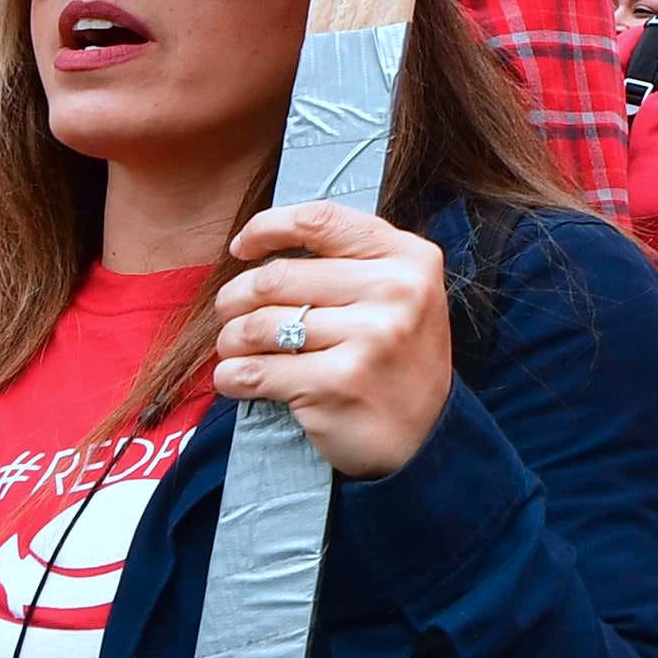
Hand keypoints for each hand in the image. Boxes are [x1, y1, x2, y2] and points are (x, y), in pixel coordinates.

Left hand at [212, 202, 455, 477]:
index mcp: (409, 258)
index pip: (320, 219)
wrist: (427, 438)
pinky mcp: (339, 383)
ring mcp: (370, 338)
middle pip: (276, 276)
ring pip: (259, 324)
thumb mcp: (399, 294)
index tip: (242, 248)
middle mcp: (396, 291)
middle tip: (231, 315)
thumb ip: (349, 261)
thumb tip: (259, 244)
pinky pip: (256, 370)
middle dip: (235, 298)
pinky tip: (237, 380)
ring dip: (231, 339)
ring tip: (236, 349)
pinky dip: (232, 376)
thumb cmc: (397, 359)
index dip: (267, 228)